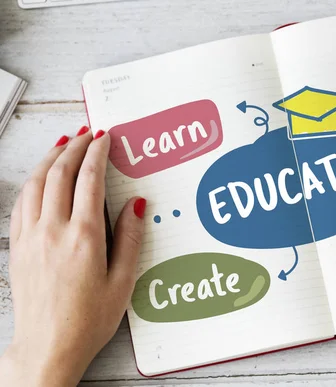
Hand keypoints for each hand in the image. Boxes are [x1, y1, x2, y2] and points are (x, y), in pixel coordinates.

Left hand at [0, 127, 145, 386]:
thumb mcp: (123, 281)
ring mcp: (31, 237)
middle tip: (87, 133)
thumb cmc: (87, 320)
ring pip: (36, 182)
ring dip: (51, 158)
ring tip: (63, 144)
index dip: (97, 152)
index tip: (104, 137)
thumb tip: (136, 204)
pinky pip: (22, 201)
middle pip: (60, 173)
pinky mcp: (19, 247)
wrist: (47, 347)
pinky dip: (33, 181)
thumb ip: (131, 238)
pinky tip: (40, 177)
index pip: (89, 179)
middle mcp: (53, 230)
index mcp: (84, 237)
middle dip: (74, 147)